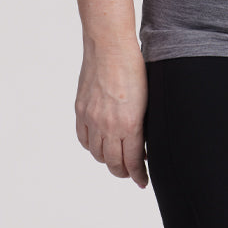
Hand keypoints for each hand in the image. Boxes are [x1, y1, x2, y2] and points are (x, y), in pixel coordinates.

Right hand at [75, 41, 148, 188]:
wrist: (110, 45)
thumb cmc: (135, 66)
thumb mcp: (148, 97)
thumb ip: (142, 121)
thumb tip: (143, 140)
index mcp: (130, 123)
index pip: (133, 161)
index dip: (138, 175)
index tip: (142, 181)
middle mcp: (109, 125)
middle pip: (113, 163)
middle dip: (124, 172)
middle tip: (131, 173)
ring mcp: (92, 119)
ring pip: (97, 154)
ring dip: (107, 160)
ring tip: (116, 158)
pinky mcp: (80, 110)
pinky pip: (84, 139)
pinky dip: (92, 146)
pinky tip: (99, 144)